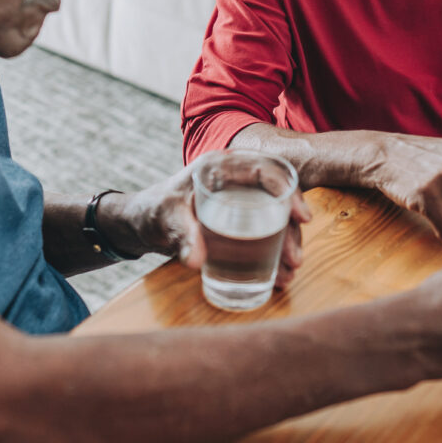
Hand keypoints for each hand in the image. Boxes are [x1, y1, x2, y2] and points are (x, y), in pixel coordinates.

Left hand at [115, 162, 310, 289]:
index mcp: (220, 167)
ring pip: (272, 219)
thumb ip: (181, 236)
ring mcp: (238, 201)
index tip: (301, 217)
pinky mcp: (237, 221)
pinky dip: (272, 253)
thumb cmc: (151, 211)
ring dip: (285, 245)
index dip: (289, 191)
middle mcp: (234, 181)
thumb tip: (196, 261)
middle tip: (294, 260)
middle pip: (275, 200)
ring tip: (288, 273)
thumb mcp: (166, 219)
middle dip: (290, 231)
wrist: (141, 223)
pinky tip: (278, 275)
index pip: (265, 170)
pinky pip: (262, 233)